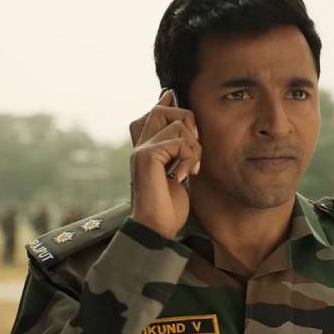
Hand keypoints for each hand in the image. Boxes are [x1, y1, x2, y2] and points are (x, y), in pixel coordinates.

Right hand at [127, 90, 201, 238]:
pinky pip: (179, 142)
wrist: (157, 228)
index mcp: (146, 147)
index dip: (169, 105)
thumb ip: (179, 150)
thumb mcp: (178, 171)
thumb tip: (186, 132)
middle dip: (188, 123)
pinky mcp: (146, 156)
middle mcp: (140, 145)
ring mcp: (141, 149)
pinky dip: (188, 159)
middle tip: (193, 151)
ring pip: (178, 124)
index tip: (182, 115)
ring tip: (190, 169)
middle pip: (164, 108)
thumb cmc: (169, 206)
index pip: (154, 111)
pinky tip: (182, 177)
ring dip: (193, 147)